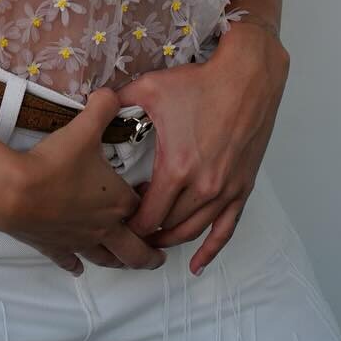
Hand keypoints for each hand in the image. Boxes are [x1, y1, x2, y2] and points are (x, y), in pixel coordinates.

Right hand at [0, 87, 166, 274]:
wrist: (12, 191)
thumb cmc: (53, 163)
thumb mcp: (83, 128)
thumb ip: (103, 107)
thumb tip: (111, 93)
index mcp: (118, 203)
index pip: (146, 209)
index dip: (153, 204)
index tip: (155, 198)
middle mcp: (104, 228)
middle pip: (134, 250)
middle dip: (149, 254)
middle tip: (158, 256)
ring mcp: (78, 242)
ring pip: (106, 259)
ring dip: (118, 261)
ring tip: (126, 262)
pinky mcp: (54, 247)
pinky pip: (69, 260)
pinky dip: (75, 264)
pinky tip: (77, 267)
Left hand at [114, 27, 289, 275]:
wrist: (248, 76)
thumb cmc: (200, 82)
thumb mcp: (150, 88)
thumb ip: (116, 102)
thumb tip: (92, 103)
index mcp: (176, 168)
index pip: (147, 216)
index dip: (131, 223)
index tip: (119, 219)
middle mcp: (203, 186)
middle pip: (168, 227)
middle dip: (148, 232)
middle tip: (132, 229)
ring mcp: (225, 190)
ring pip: (194, 231)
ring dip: (172, 239)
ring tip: (156, 238)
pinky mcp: (242, 187)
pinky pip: (227, 229)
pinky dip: (211, 250)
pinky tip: (196, 264)